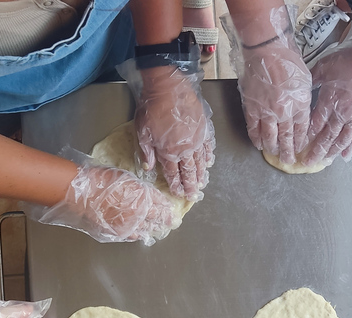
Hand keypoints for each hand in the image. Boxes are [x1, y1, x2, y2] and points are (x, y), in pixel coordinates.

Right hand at [31, 163, 175, 245]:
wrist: (81, 192)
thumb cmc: (101, 180)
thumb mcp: (126, 179)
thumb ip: (140, 189)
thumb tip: (148, 195)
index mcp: (142, 197)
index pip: (161, 204)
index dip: (167, 208)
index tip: (171, 210)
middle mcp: (138, 213)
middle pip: (158, 219)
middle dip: (165, 220)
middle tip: (172, 222)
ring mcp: (128, 224)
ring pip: (147, 229)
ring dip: (154, 228)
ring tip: (159, 229)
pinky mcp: (116, 231)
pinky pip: (132, 235)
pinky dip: (138, 234)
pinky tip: (142, 234)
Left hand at [117, 58, 214, 200]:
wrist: (169, 87)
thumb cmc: (152, 108)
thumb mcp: (142, 132)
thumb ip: (147, 152)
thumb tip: (149, 168)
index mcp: (169, 152)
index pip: (173, 173)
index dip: (176, 184)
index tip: (179, 193)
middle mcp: (186, 149)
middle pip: (189, 171)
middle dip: (192, 184)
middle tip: (195, 195)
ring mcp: (197, 139)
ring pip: (200, 161)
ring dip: (202, 173)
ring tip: (203, 182)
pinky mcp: (204, 129)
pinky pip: (208, 146)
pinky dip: (209, 155)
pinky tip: (210, 161)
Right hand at [237, 42, 311, 163]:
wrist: (267, 50)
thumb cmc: (288, 61)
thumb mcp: (306, 81)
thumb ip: (304, 99)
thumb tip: (302, 112)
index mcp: (301, 105)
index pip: (302, 130)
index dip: (300, 141)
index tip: (300, 148)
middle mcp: (285, 112)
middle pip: (287, 138)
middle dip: (288, 151)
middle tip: (289, 160)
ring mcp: (267, 112)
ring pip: (270, 137)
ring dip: (272, 148)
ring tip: (274, 155)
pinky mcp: (252, 108)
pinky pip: (254, 129)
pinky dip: (256, 139)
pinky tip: (258, 145)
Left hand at [305, 43, 351, 165]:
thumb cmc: (351, 61)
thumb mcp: (325, 66)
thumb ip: (313, 78)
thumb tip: (302, 85)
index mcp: (328, 101)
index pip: (314, 124)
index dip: (307, 136)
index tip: (300, 146)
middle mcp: (341, 113)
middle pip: (326, 137)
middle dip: (316, 151)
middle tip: (308, 163)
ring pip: (342, 140)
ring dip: (332, 152)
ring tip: (325, 162)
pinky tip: (346, 156)